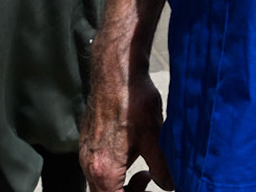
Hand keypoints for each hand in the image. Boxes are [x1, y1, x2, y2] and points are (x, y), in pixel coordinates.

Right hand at [80, 67, 173, 190]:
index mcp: (104, 170)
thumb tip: (170, 186)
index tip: (149, 186)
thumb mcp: (154, 137)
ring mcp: (85, 154)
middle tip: (148, 179)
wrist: (116, 73)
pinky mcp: (86, 143)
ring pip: (99, 184)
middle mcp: (89, 165)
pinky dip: (113, 171)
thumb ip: (162, 167)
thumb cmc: (134, 102)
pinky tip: (131, 154)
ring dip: (120, 184)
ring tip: (143, 169)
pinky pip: (95, 169)